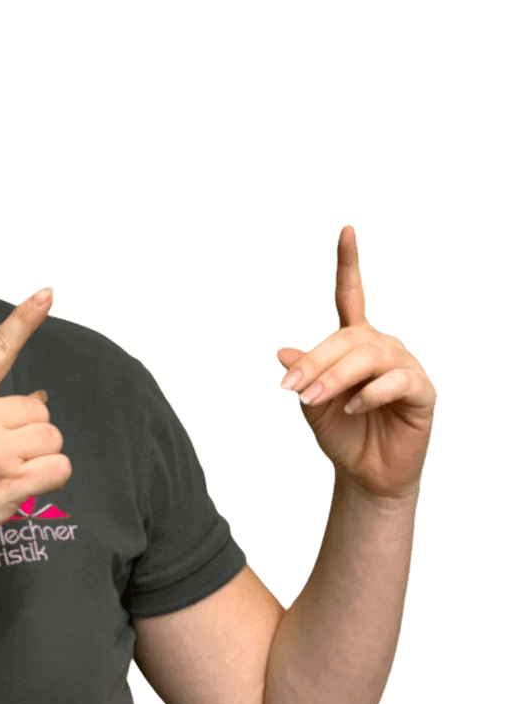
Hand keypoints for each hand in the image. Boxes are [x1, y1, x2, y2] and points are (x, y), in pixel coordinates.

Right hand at [0, 287, 70, 567]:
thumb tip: (41, 399)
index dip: (24, 319)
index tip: (47, 293)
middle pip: (38, 410)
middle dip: (28, 434)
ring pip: (52, 438)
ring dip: (40, 458)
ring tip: (2, 474)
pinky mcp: (9, 483)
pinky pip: (59, 467)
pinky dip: (50, 478)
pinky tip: (21, 489)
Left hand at [276, 226, 436, 503]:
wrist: (366, 473)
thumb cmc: (341, 432)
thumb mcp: (312, 402)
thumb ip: (303, 375)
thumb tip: (281, 352)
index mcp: (355, 340)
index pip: (351, 294)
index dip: (349, 263)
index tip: (346, 230)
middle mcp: (382, 345)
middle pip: (347, 338)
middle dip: (316, 362)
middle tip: (290, 388)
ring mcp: (404, 365)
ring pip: (369, 357)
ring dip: (336, 377)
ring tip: (313, 399)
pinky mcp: (422, 390)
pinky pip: (395, 380)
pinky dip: (370, 393)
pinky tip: (355, 407)